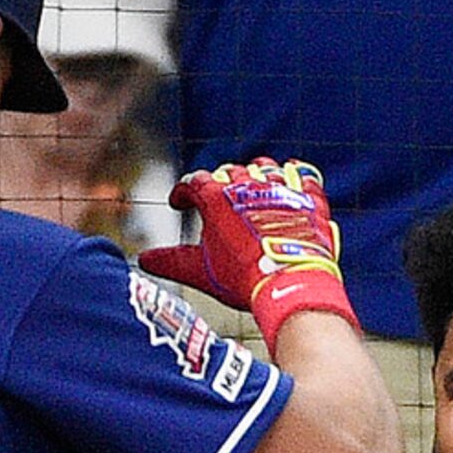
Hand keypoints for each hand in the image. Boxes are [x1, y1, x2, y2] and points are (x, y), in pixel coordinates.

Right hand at [138, 158, 358, 355]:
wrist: (290, 284)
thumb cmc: (243, 279)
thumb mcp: (201, 272)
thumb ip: (172, 262)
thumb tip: (145, 260)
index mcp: (216, 198)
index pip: (193, 183)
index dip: (183, 193)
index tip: (180, 203)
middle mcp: (247, 184)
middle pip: (228, 173)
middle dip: (219, 185)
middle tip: (218, 203)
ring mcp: (279, 187)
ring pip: (264, 168)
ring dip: (255, 176)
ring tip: (253, 190)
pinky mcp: (307, 196)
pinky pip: (302, 174)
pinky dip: (294, 177)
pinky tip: (290, 184)